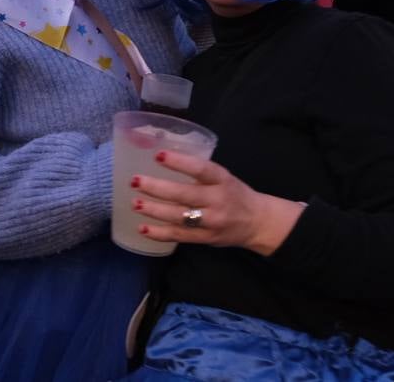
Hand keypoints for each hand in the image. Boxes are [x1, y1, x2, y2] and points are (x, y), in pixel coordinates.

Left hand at [129, 149, 303, 255]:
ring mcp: (211, 222)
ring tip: (135, 203)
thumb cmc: (235, 193)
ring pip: (179, 217)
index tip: (159, 155)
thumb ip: (199, 173)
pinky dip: (160, 233)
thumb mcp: (223, 177)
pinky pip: (179, 236)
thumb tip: (163, 160)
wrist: (257, 223)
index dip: (180, 162)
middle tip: (135, 181)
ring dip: (154, 211)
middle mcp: (217, 200)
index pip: (201, 169)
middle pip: (185, 195)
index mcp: (222, 180)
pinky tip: (143, 228)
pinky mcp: (205, 239)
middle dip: (157, 188)